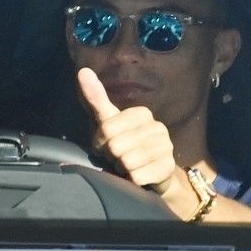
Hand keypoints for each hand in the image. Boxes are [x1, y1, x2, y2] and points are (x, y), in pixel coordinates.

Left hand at [77, 67, 184, 195]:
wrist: (153, 174)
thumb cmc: (126, 146)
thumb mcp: (109, 122)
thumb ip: (96, 98)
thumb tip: (83, 71)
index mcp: (142, 114)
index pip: (107, 128)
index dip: (101, 142)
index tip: (108, 145)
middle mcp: (157, 127)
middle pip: (115, 146)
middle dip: (111, 156)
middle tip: (119, 157)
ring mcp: (165, 147)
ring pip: (126, 162)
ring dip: (121, 169)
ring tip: (128, 166)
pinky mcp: (168, 167)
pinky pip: (137, 176)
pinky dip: (132, 180)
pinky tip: (138, 175)